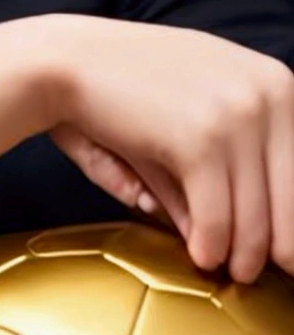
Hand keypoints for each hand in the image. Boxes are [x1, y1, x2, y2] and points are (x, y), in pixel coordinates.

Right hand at [46, 15, 293, 285]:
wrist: (63, 62)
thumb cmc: (124, 90)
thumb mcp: (190, 117)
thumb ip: (224, 171)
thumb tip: (249, 236)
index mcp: (278, 81)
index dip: (292, 214)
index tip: (283, 246)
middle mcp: (270, 93)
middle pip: (293, 196)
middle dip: (279, 243)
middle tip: (260, 270)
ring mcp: (239, 114)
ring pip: (258, 214)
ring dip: (244, 254)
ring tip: (230, 272)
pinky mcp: (203, 139)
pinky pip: (219, 216)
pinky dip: (212, 245)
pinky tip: (202, 257)